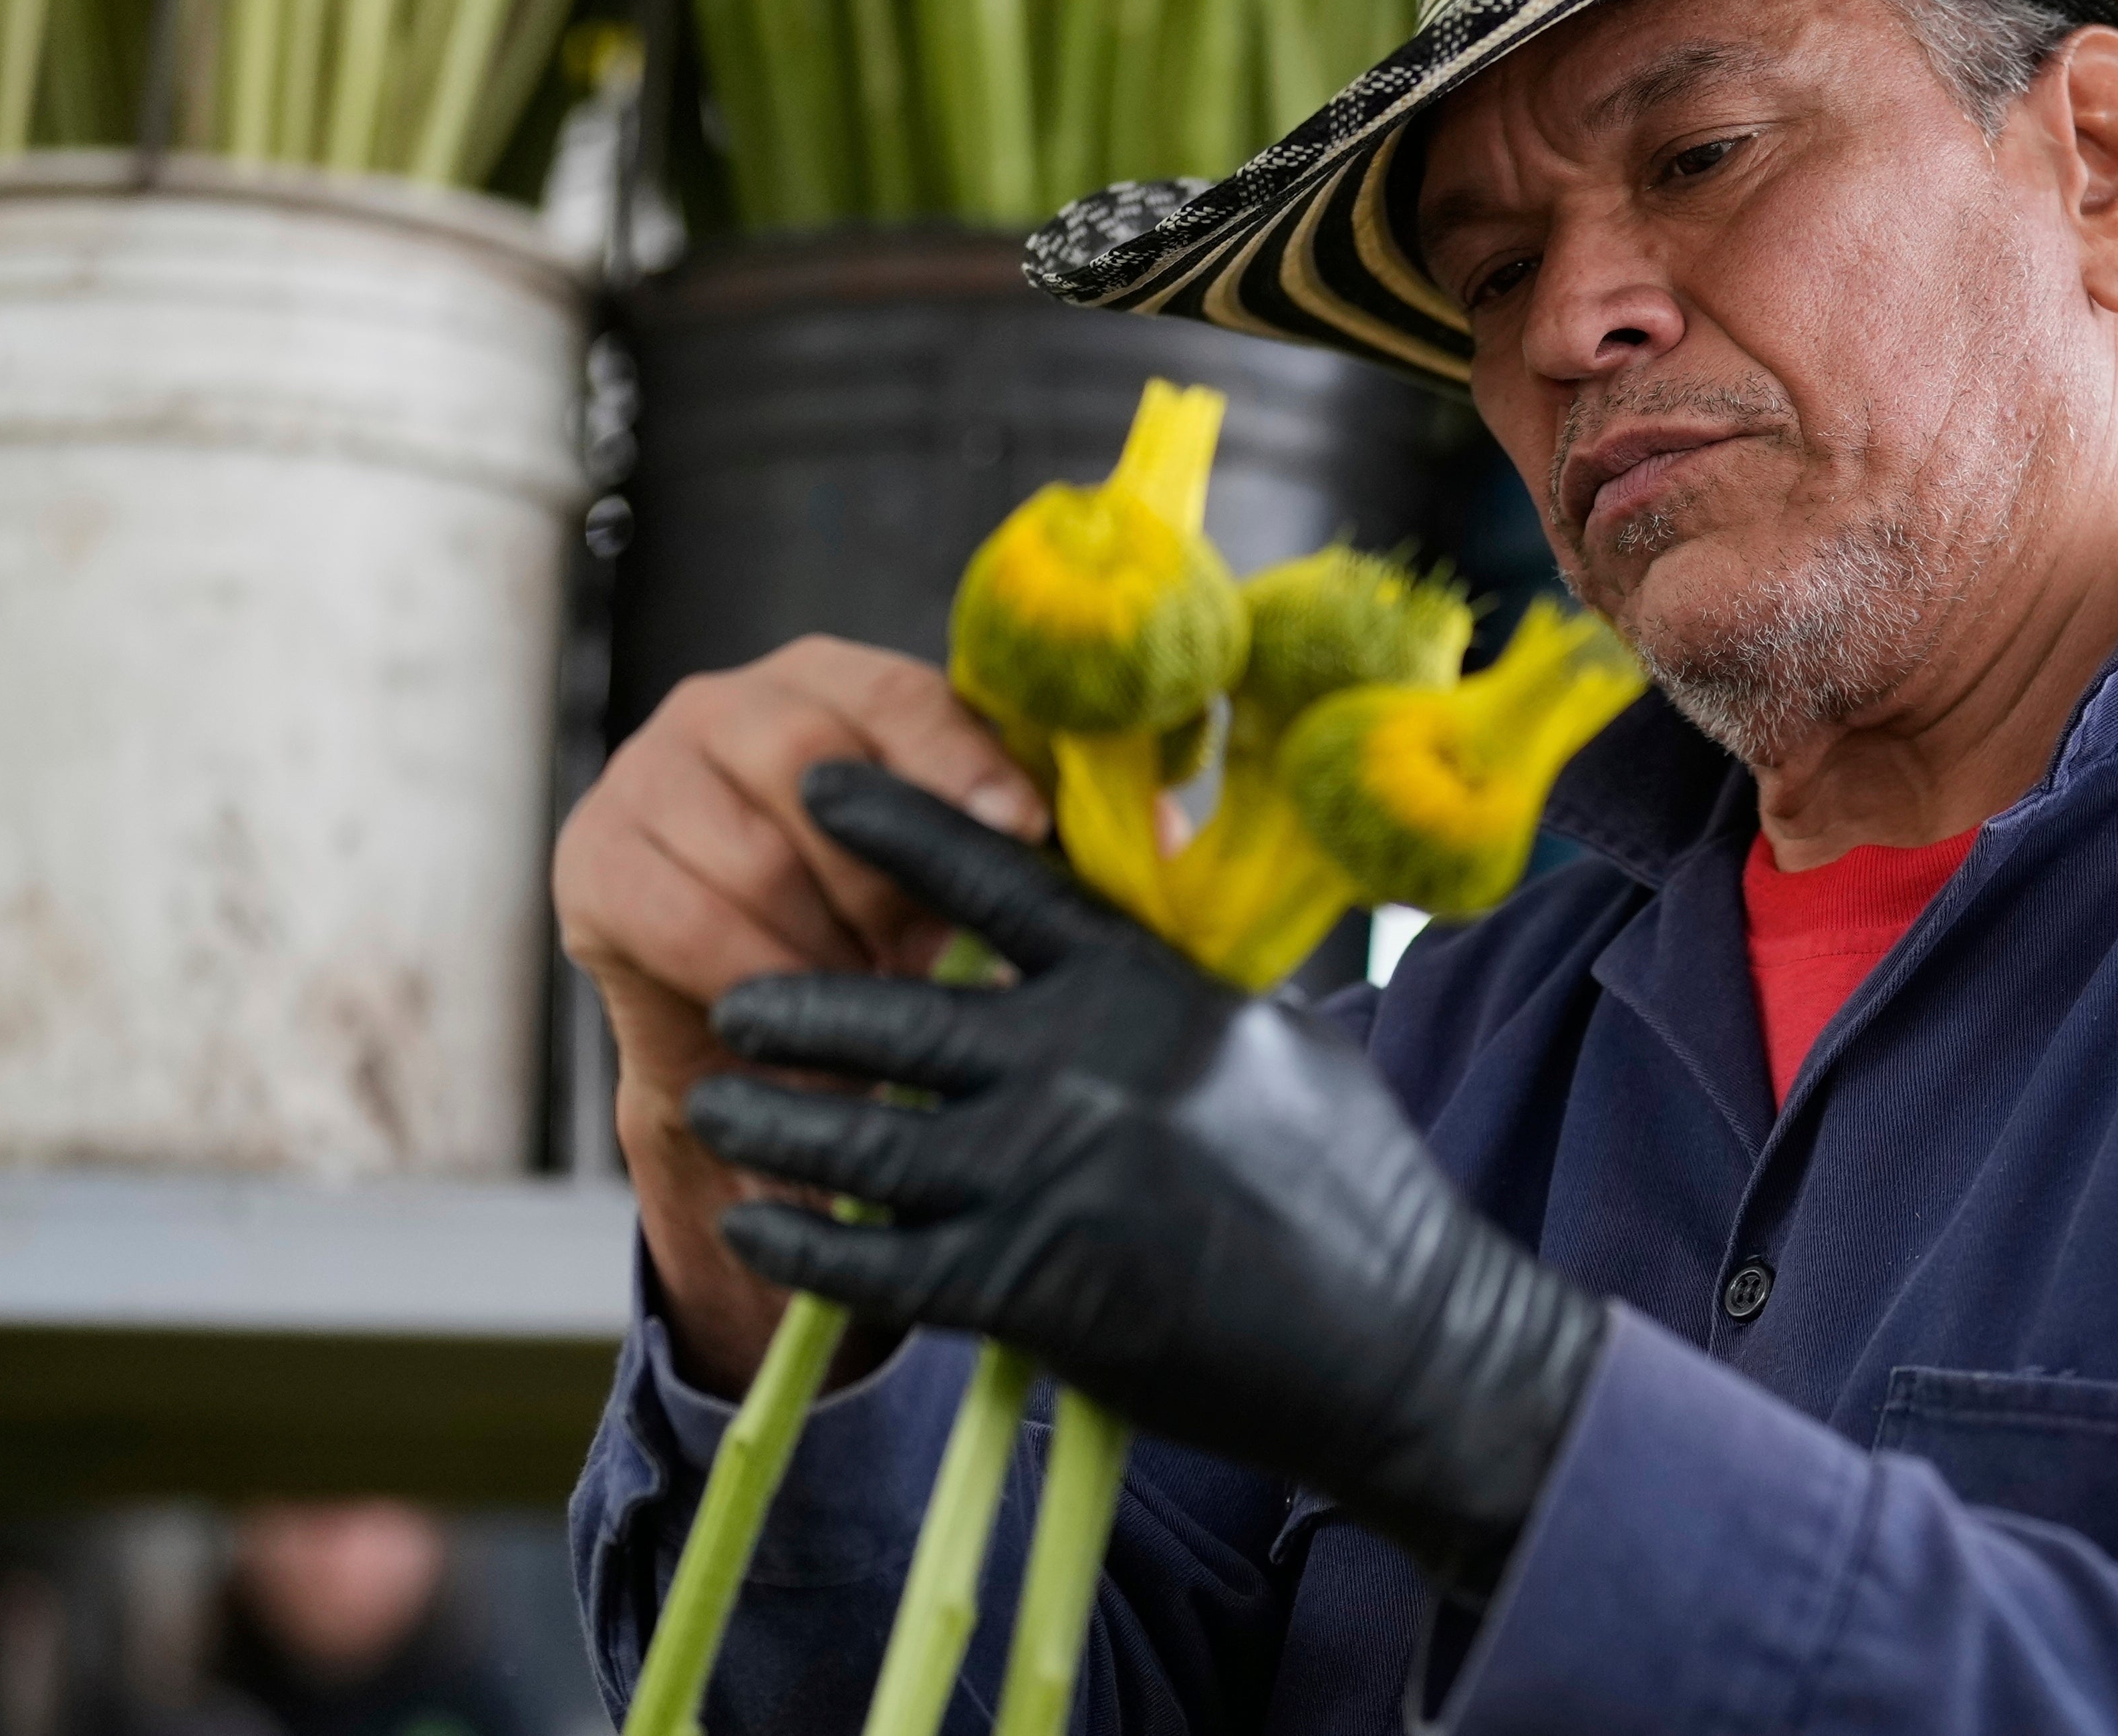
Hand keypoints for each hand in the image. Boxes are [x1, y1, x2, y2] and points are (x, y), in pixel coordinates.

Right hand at [554, 639, 1044, 1383]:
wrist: (769, 1026)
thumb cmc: (891, 924)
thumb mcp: (973, 873)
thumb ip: (1055, 837)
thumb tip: (1173, 830)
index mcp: (838, 678)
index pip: (904, 694)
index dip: (961, 760)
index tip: (1019, 826)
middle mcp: (732, 701)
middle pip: (814, 763)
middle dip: (882, 875)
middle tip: (923, 950)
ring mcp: (649, 771)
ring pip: (750, 852)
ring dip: (821, 940)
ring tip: (865, 991)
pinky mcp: (594, 856)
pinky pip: (681, 917)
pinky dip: (752, 976)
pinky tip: (792, 1012)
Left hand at [686, 765, 1609, 1594]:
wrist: (1402, 1334)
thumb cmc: (1356, 1185)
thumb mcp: (1276, 1044)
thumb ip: (1179, 993)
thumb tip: (1116, 952)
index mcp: (1150, 987)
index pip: (1001, 881)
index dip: (902, 826)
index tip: (819, 784)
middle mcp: (1090, 1065)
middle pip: (899, 1018)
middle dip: (798, 1007)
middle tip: (734, 997)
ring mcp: (1057, 1176)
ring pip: (867, 1142)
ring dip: (777, 1124)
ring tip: (715, 1102)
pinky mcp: (1037, 1289)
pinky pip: (883, 1262)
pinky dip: (805, 1245)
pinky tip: (752, 1227)